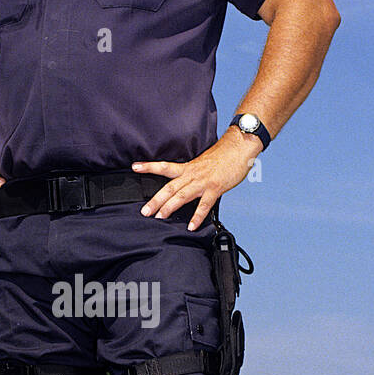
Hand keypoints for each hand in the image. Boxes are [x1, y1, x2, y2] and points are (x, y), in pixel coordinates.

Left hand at [133, 129, 260, 229]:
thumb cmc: (223, 156)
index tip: (134, 167)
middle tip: (144, 211)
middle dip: (155, 200)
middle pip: (169, 187)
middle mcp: (192, 174)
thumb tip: (184, 185)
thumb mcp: (202, 163)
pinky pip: (204, 205)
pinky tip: (191, 227)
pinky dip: (197, 217)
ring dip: (169, 207)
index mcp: (188, 167)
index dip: (149, 167)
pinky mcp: (215, 188)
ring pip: (182, 196)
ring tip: (159, 218)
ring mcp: (203, 182)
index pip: (164, 167)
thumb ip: (192, 175)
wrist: (239, 147)